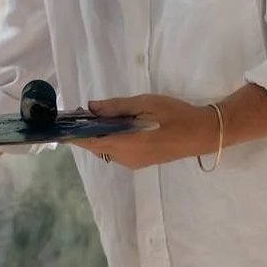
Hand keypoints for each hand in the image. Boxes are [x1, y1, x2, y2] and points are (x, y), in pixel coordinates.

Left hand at [71, 94, 217, 169]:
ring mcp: (133, 162)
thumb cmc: (174, 115)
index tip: (63, 120)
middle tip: (83, 111)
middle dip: (86, 131)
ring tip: (100, 115)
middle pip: (95, 145)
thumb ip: (116, 107)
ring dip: (99, 134)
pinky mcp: (140, 162)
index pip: (89, 141)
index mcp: (124, 144)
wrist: (202, 133)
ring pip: (106, 149)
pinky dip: (111, 139)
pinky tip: (117, 125)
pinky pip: (117, 151)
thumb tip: (90, 107)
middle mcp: (125, 158)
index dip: (73, 132)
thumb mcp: (144, 103)